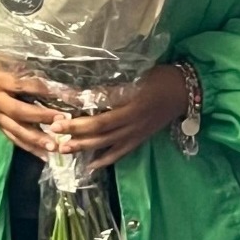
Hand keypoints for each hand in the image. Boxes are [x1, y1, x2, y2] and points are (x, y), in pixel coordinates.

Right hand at [0, 51, 67, 159]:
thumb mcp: (5, 59)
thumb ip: (24, 69)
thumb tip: (51, 74)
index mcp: (0, 81)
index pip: (22, 86)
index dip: (42, 90)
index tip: (62, 94)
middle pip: (19, 112)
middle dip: (41, 117)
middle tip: (62, 121)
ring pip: (15, 130)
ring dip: (36, 139)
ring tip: (55, 146)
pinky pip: (11, 137)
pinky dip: (27, 147)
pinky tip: (43, 155)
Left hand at [50, 65, 187, 168]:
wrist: (185, 91)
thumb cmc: (161, 77)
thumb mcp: (139, 74)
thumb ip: (115, 85)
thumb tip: (87, 89)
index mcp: (132, 103)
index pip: (101, 113)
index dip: (79, 117)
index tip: (59, 116)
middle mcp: (133, 121)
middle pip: (100, 130)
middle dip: (75, 132)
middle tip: (54, 132)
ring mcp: (136, 132)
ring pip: (106, 144)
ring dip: (84, 147)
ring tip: (63, 148)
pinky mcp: (140, 139)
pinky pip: (120, 153)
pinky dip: (104, 160)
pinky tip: (90, 165)